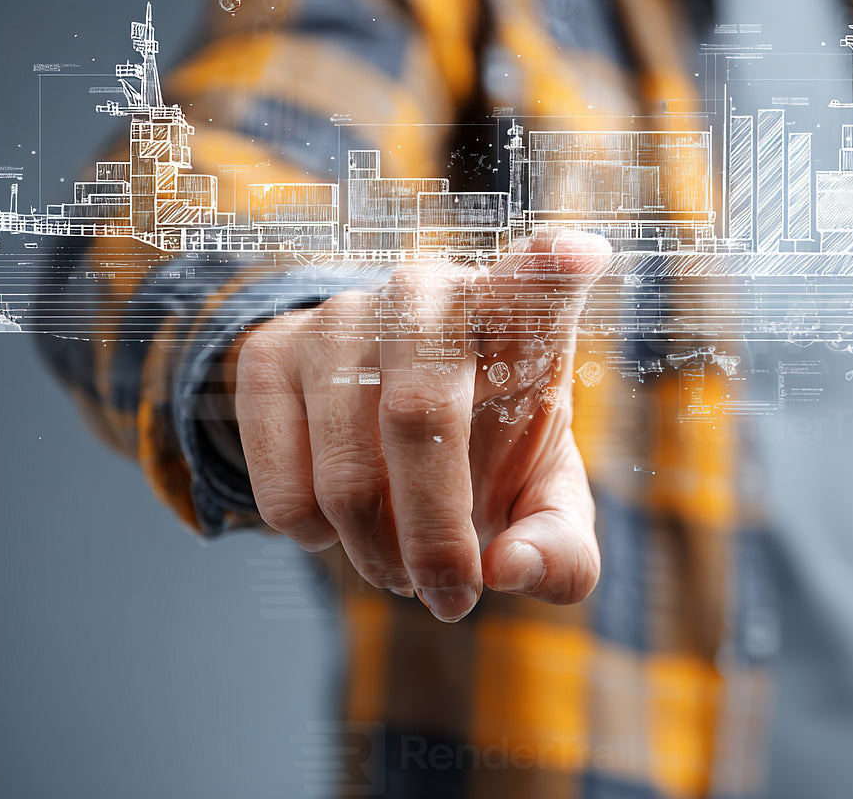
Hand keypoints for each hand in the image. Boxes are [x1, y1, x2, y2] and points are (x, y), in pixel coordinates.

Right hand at [234, 232, 611, 621]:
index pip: (536, 277)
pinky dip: (317, 539)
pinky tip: (341, 521)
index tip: (582, 254)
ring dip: (377, 553)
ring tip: (401, 564)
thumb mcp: (543, 497)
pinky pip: (283, 489)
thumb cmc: (492, 447)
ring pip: (346, 476)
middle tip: (452, 599)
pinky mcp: (270, 354)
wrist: (382, 411)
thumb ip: (561, 548)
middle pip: (416, 416)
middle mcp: (425, 292)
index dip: (553, 266)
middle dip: (434, 537)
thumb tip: (508, 570)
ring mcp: (339, 315)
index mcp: (517, 312)